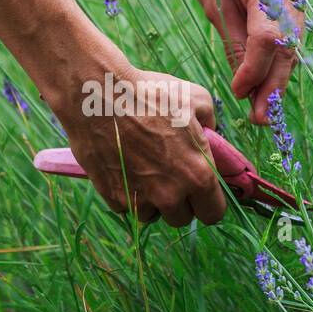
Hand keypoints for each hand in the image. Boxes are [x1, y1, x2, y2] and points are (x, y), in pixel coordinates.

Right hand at [56, 68, 226, 226]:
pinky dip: (126, 192)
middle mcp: (170, 194)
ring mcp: (140, 198)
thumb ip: (210, 123)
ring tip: (144, 170)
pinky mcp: (113, 197)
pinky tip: (123, 166)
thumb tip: (209, 134)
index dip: (209, 202)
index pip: (214, 213)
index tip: (200, 192)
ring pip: (152, 215)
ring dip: (151, 200)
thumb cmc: (149, 93)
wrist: (98, 94)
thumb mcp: (195, 98)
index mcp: (198, 174)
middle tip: (170, 176)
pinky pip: (125, 205)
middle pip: (182, 218)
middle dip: (179, 201)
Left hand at [187, 0, 309, 123]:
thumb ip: (233, 41)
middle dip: (274, 86)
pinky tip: (267, 85)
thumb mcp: (213, 1)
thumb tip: (244, 86)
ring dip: (278, 78)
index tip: (239, 94)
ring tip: (263, 110)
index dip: (255, 71)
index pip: (267, 37)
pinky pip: (291, 36)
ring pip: (293, 45)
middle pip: (287, 46)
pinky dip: (279, 61)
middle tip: (261, 120)